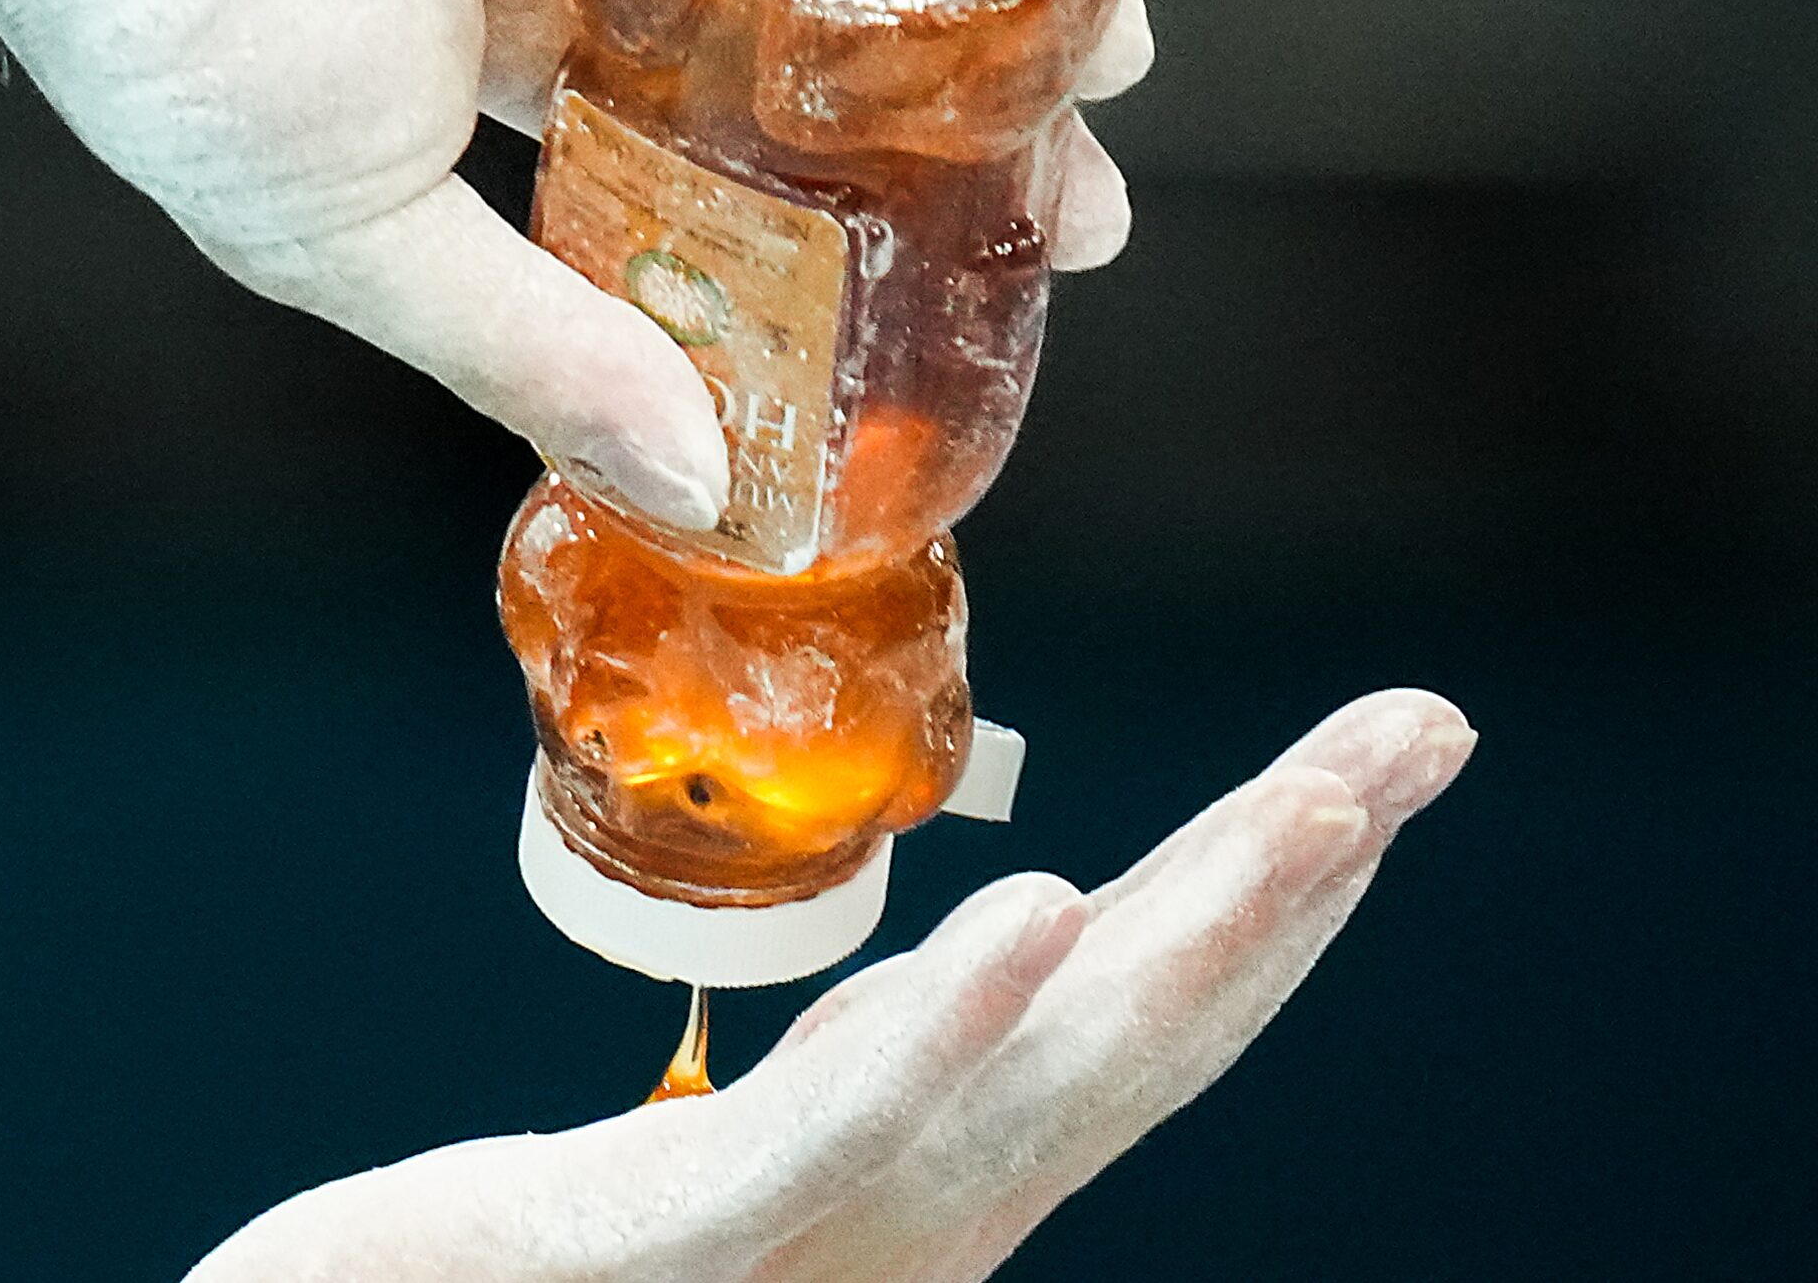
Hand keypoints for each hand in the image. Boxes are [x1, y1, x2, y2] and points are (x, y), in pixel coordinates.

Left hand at [185, 688, 1474, 1282]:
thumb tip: (972, 987)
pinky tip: (1047, 913)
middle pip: (1134, 1036)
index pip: (1125, 1020)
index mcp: (923, 1180)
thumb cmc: (545, 1276)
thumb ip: (856, 1100)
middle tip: (1419, 736)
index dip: (1261, 901)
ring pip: (1040, 1084)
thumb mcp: (740, 1168)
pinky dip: (958, 1025)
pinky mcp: (681, 1235)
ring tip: (1317, 809)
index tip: (1368, 768)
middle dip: (1288, 887)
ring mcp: (819, 1240)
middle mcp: (913, 1221)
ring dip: (1195, 940)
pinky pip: (835, 1131)